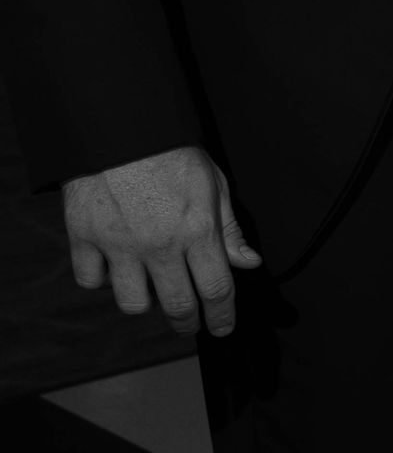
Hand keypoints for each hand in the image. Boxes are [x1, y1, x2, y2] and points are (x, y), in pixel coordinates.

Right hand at [63, 145, 261, 337]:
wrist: (116, 124)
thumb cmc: (168, 151)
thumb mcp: (212, 182)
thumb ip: (229, 228)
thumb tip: (248, 262)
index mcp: (197, 229)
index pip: (217, 290)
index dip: (223, 317)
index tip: (222, 327)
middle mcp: (159, 244)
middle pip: (178, 306)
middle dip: (188, 323)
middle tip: (190, 323)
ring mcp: (119, 244)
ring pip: (133, 304)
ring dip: (146, 303)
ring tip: (151, 291)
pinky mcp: (84, 237)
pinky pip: (91, 281)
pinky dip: (102, 280)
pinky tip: (114, 268)